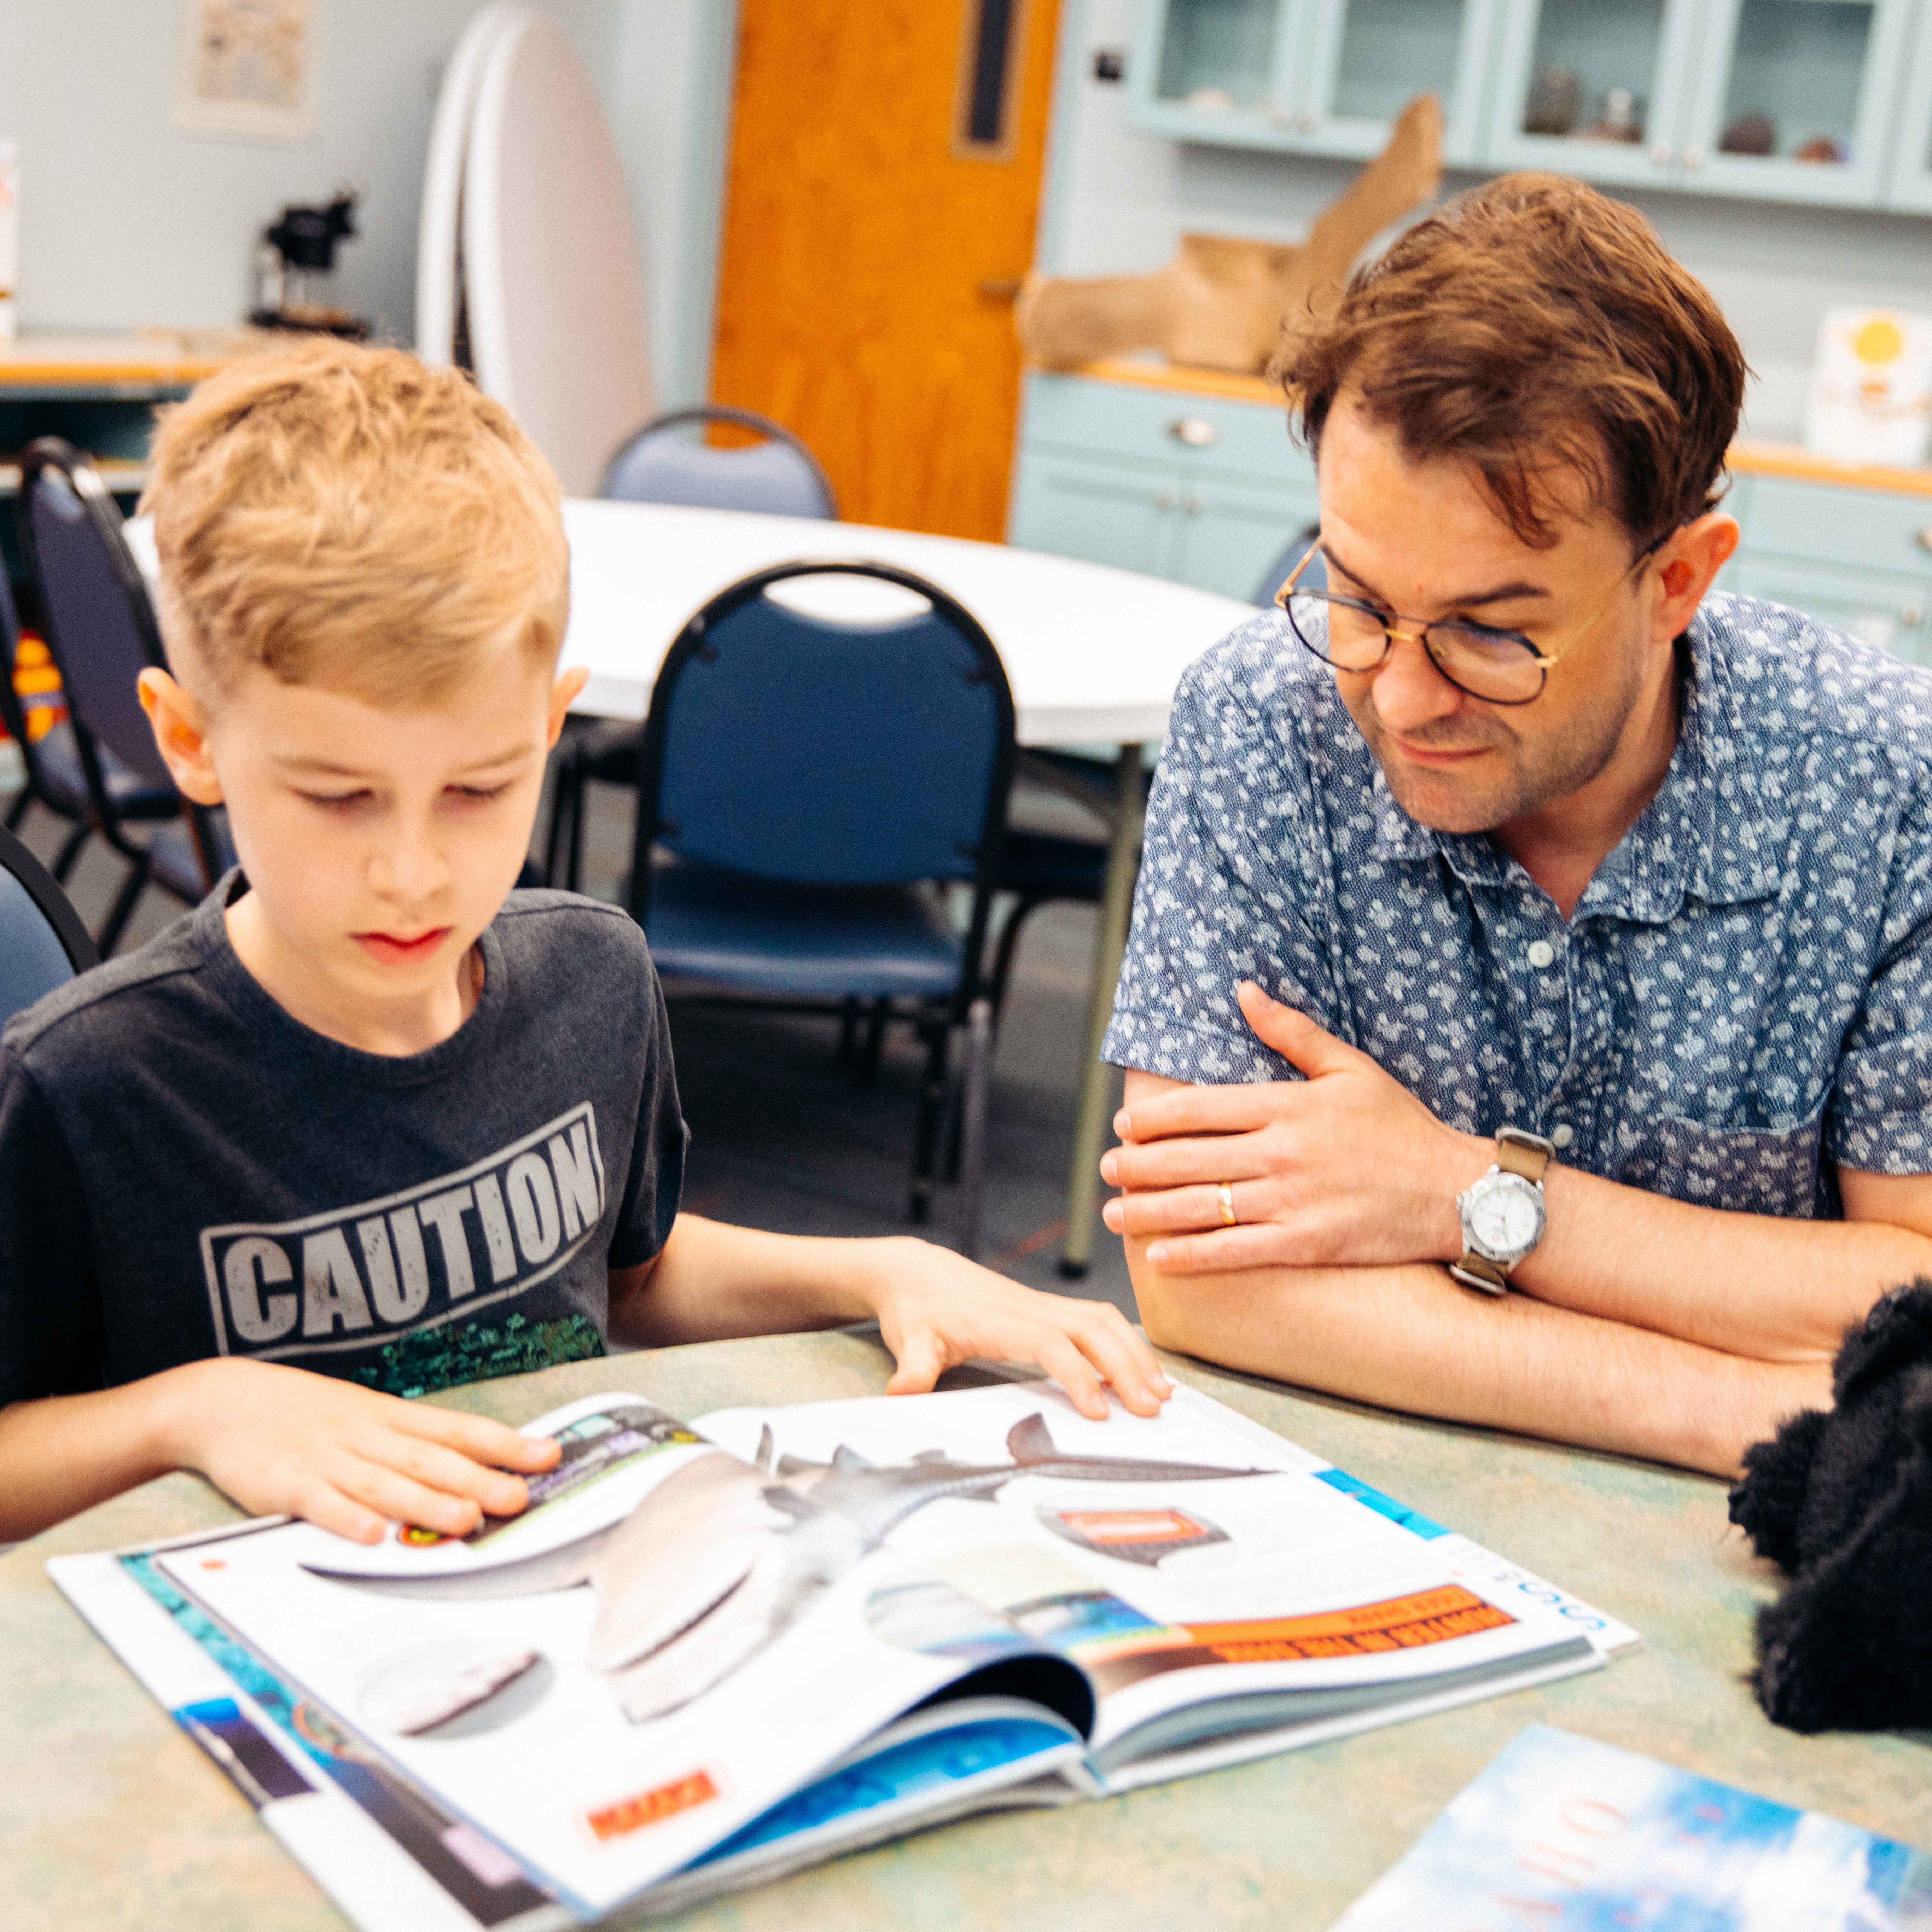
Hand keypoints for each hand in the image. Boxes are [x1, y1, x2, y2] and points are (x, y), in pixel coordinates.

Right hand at [164, 1358, 562, 1544]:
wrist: (222, 1399)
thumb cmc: (306, 1413)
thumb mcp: (365, 1417)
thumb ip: (413, 1444)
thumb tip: (473, 1468)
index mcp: (390, 1418)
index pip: (458, 1430)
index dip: (505, 1444)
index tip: (551, 1455)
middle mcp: (366, 1435)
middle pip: (430, 1459)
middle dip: (478, 1479)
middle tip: (520, 1498)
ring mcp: (325, 1457)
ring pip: (383, 1482)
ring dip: (425, 1502)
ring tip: (465, 1519)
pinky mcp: (282, 1483)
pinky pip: (318, 1501)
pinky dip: (344, 1517)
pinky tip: (370, 1534)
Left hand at [858, 1238, 1172, 1419]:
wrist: (917, 1272)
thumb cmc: (916, 1309)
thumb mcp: (909, 1340)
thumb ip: (911, 1368)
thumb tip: (900, 1394)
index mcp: (1000, 1320)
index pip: (1051, 1344)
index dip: (1078, 1375)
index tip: (1099, 1413)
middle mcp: (1030, 1309)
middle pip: (1093, 1328)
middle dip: (1127, 1365)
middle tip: (1152, 1409)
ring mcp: (1043, 1306)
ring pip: (1103, 1320)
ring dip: (1134, 1352)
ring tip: (1162, 1392)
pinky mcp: (1048, 1309)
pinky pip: (1097, 1319)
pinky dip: (1126, 1341)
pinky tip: (1141, 1369)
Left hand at [1100, 981, 1487, 1273]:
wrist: (1457, 1192)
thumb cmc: (1401, 1126)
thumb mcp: (1350, 1067)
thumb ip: (1291, 1031)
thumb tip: (1244, 989)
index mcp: (1289, 1106)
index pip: (1202, 1108)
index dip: (1155, 1118)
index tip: (1124, 1127)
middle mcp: (1283, 1153)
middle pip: (1191, 1159)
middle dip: (1139, 1166)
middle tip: (1105, 1170)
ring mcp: (1293, 1201)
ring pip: (1203, 1206)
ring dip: (1150, 1211)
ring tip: (1114, 1213)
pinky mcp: (1306, 1243)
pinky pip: (1235, 1252)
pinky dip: (1192, 1255)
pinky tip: (1158, 1255)